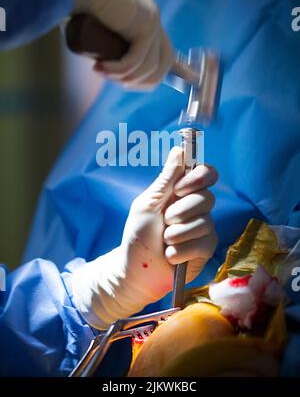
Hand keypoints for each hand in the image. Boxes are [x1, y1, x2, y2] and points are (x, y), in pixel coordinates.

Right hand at [64, 0, 173, 87]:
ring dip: (125, 77)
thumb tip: (109, 72)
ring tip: (102, 73)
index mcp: (147, 20)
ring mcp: (152, 20)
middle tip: (117, 82)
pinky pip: (137, 58)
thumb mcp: (102, 33)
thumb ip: (110, 46)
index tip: (129, 85)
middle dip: (142, 82)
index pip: (163, 56)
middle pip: (165, 63)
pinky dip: (120, 69)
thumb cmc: (79, 10)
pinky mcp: (145, 25)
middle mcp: (154, 19)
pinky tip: (102, 69)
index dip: (151, 77)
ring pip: (150, 65)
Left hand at [71, 147, 217, 328]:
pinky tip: (170, 256)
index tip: (180, 189)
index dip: (198, 178)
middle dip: (179, 212)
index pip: (206, 174)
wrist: (135, 271)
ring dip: (176, 234)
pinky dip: (180, 251)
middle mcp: (197, 207)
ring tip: (164, 241)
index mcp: (183, 192)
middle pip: (206, 198)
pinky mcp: (206, 249)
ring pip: (203, 222)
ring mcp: (204, 228)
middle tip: (164, 221)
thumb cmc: (138, 235)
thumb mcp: (148, 204)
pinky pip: (202, 243)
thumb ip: (166, 179)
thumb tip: (179, 149)